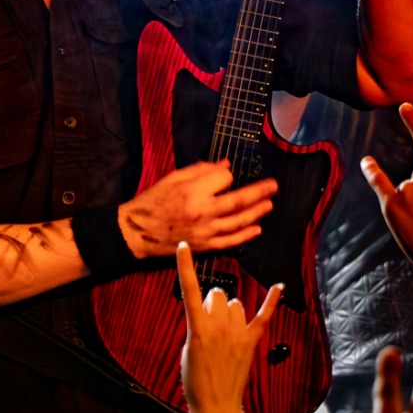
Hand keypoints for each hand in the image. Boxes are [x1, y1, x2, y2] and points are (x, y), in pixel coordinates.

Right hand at [119, 161, 276, 259]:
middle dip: (259, 192)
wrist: (138, 231)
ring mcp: (205, 231)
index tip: (222, 175)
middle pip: (238, 200)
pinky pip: (229, 241)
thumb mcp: (174, 178)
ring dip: (256, 212)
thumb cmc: (154, 201)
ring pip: (238, 221)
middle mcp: (203, 212)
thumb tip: (226, 166)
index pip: (224, 179)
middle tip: (274, 186)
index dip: (226, 175)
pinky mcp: (204, 246)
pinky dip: (245, 235)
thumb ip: (202, 171)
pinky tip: (256, 229)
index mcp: (193, 192)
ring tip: (269, 205)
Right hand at [176, 244, 281, 412]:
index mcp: (198, 328)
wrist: (215, 404)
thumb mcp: (187, 350)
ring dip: (230, 310)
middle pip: (218, 295)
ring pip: (236, 304)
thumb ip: (197, 327)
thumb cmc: (195, 381)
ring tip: (225, 329)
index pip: (189, 291)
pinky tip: (280, 287)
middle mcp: (219, 326)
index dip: (185, 267)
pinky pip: (264, 316)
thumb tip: (206, 313)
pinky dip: (272, 301)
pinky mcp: (251, 341)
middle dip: (212, 302)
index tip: (184, 246)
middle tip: (208, 322)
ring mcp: (237, 333)